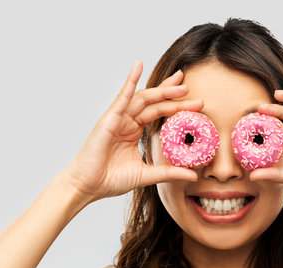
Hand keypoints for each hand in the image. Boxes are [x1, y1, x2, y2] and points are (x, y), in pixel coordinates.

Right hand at [61, 60, 201, 202]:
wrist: (87, 186)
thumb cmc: (110, 180)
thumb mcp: (147, 174)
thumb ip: (169, 172)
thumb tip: (193, 174)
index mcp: (134, 131)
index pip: (158, 112)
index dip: (175, 105)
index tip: (195, 102)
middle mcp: (127, 122)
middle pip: (153, 101)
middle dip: (172, 93)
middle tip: (191, 86)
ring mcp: (118, 118)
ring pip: (143, 98)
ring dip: (162, 89)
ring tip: (181, 83)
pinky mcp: (109, 119)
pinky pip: (122, 96)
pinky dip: (130, 80)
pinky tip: (139, 65)